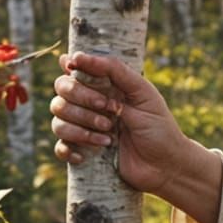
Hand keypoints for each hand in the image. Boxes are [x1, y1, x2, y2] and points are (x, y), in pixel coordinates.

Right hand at [50, 50, 187, 195]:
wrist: (164, 166)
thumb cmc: (159, 127)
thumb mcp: (144, 95)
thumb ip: (117, 74)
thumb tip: (82, 56)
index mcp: (109, 87)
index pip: (78, 69)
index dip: (72, 65)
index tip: (73, 65)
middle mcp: (93, 104)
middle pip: (62, 92)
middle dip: (82, 99)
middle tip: (108, 110)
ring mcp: (85, 127)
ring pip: (58, 119)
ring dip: (80, 127)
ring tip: (108, 136)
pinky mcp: (82, 149)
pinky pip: (59, 146)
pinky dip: (70, 149)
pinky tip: (87, 154)